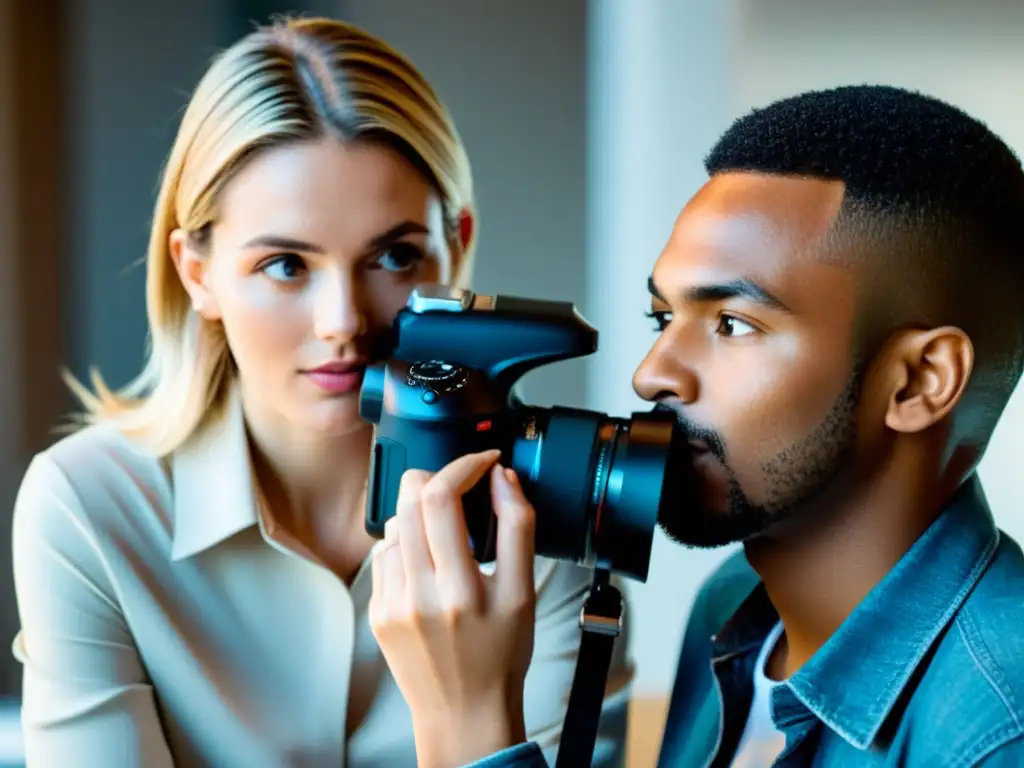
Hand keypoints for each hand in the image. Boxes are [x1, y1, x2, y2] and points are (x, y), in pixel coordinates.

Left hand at [368, 450, 537, 767]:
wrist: (464, 712)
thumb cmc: (500, 656)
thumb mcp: (522, 592)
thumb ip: (516, 529)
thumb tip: (503, 479)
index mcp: (459, 589)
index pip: (442, 498)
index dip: (463, 465)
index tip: (483, 462)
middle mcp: (417, 594)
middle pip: (408, 499)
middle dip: (437, 478)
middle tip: (462, 486)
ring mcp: (391, 603)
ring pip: (394, 524)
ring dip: (421, 513)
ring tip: (448, 536)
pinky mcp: (377, 611)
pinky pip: (384, 555)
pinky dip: (405, 544)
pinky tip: (428, 565)